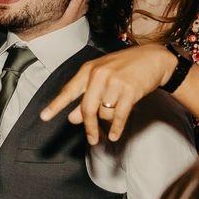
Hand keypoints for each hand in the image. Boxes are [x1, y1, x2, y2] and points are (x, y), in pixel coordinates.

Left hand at [40, 44, 175, 143]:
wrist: (154, 59)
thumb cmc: (124, 69)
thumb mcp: (102, 78)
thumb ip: (85, 96)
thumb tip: (72, 118)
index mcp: (88, 69)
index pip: (69, 91)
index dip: (56, 105)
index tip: (44, 117)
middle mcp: (99, 75)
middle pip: (87, 108)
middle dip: (89, 126)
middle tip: (92, 139)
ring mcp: (115, 82)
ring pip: (104, 112)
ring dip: (109, 120)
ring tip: (116, 114)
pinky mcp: (130, 91)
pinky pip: (119, 116)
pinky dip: (117, 128)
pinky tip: (115, 135)